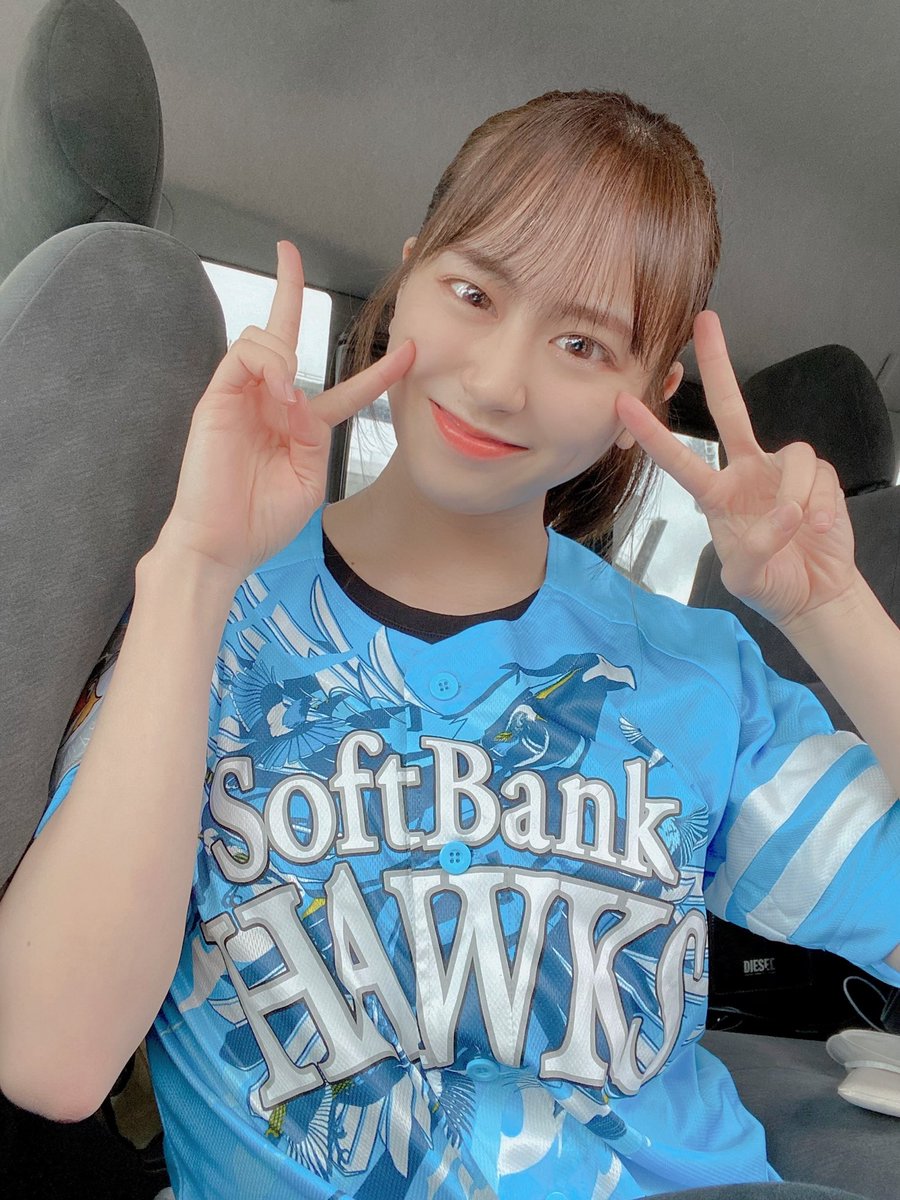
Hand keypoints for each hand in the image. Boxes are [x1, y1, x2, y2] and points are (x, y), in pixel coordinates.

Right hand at [160, 241, 414, 582]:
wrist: (221, 544)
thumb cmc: (261, 521)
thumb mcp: (308, 480)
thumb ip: (316, 435)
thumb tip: (301, 396)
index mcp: (299, 426)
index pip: (344, 389)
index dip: (378, 373)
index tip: (410, 351)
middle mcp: (270, 401)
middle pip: (285, 332)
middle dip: (288, 288)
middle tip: (288, 251)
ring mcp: (242, 396)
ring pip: (268, 338)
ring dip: (287, 358)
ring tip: (286, 398)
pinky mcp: (217, 397)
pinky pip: (245, 353)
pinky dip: (267, 363)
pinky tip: (275, 392)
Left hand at [616, 311, 856, 628]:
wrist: (814, 594)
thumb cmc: (770, 583)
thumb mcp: (744, 578)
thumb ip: (754, 551)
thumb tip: (784, 515)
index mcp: (716, 495)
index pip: (679, 459)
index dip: (652, 432)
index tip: (623, 404)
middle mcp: (747, 472)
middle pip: (731, 408)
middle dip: (718, 363)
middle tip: (704, 321)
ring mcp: (783, 471)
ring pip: (794, 457)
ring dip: (797, 497)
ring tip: (799, 528)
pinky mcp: (820, 476)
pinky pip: (820, 478)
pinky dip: (822, 506)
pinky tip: (819, 529)